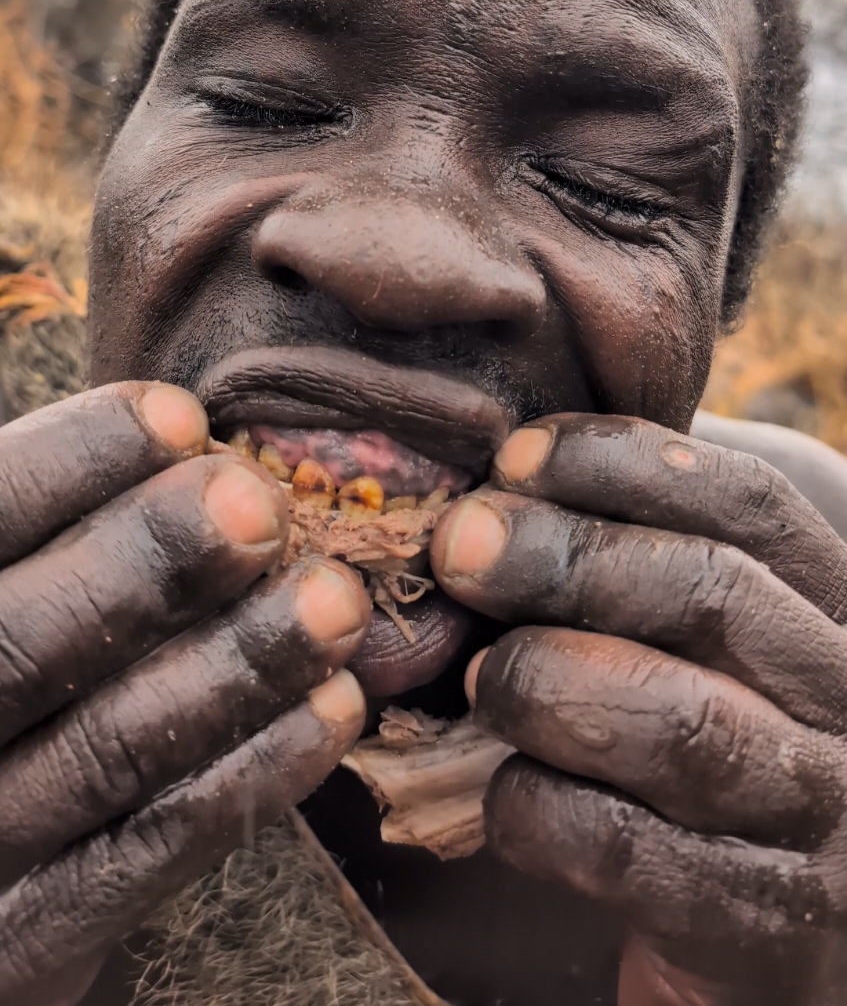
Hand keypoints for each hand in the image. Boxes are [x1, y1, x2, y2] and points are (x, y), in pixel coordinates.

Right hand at [0, 383, 369, 1005]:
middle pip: (18, 644)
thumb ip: (47, 537)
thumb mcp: (6, 586)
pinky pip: (143, 856)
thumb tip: (179, 431)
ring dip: (233, 666)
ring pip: (101, 750)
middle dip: (147, 564)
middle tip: (259, 508)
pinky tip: (330, 709)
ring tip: (333, 603)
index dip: (69, 462)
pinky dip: (246, 777)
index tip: (180, 417)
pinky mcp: (24, 946)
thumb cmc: (0, 673)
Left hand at [430, 414, 846, 1005]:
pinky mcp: (763, 924)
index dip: (623, 462)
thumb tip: (495, 481)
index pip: (748, 503)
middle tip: (459, 545)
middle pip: (713, 592)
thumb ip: (629, 558)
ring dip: (551, 682)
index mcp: (831, 607)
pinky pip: (629, 850)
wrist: (757, 939)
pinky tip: (504, 792)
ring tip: (483, 676)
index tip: (512, 458)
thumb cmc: (697, 747)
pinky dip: (541, 809)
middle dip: (566, 557)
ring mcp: (820, 815)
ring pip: (682, 723)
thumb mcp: (693, 640)